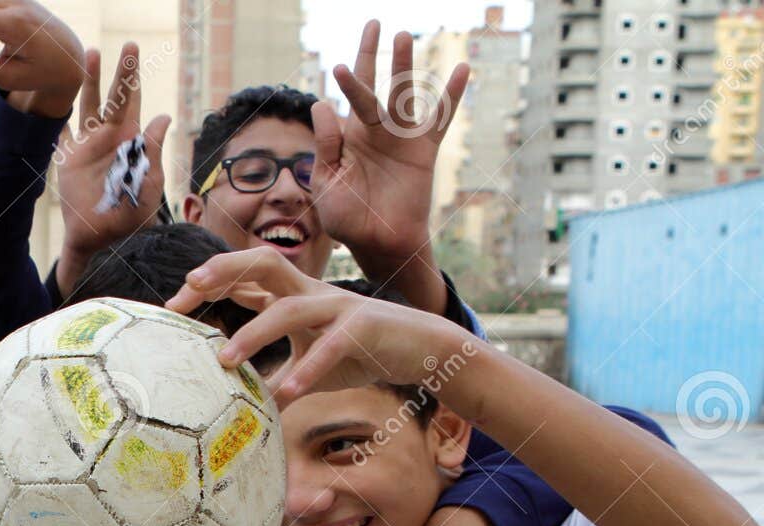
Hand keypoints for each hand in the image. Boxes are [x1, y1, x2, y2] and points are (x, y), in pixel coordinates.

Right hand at [53, 43, 170, 292]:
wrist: (100, 238)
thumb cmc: (130, 216)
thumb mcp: (147, 183)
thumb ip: (153, 151)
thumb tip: (164, 117)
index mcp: (130, 140)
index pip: (131, 101)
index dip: (132, 77)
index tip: (133, 51)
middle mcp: (109, 137)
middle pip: (112, 96)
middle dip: (117, 71)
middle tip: (125, 45)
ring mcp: (88, 146)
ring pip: (86, 105)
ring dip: (88, 81)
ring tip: (88, 52)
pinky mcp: (69, 159)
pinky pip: (62, 133)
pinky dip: (57, 115)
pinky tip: (54, 94)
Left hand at [167, 248, 469, 404]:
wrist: (419, 349)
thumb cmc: (357, 353)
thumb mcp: (306, 359)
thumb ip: (273, 370)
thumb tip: (236, 400)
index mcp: (292, 295)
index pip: (244, 278)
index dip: (208, 283)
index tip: (172, 305)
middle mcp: (310, 292)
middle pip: (263, 262)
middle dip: (224, 270)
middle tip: (187, 289)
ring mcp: (338, 306)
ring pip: (291, 307)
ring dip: (256, 333)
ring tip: (226, 362)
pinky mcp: (364, 327)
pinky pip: (331, 346)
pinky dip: (308, 369)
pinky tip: (287, 394)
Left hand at [311, 22, 467, 272]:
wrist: (378, 243)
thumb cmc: (347, 218)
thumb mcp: (326, 182)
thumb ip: (325, 145)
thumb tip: (322, 104)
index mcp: (347, 137)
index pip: (344, 100)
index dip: (343, 82)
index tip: (338, 68)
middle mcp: (374, 131)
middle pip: (373, 84)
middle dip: (371, 54)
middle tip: (373, 23)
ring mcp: (400, 137)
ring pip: (403, 94)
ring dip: (403, 66)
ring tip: (402, 37)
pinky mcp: (423, 149)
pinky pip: (440, 118)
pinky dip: (451, 95)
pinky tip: (462, 69)